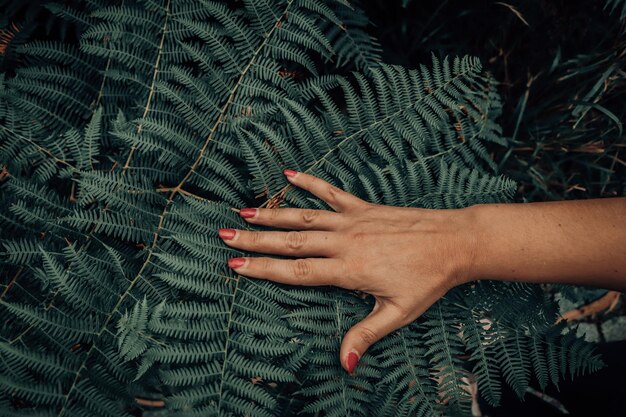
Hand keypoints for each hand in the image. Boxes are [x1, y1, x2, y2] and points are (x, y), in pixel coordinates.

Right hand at [218, 170, 478, 372]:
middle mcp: (344, 242)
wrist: (454, 242)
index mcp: (348, 269)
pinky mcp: (363, 207)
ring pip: (304, 216)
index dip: (264, 270)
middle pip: (291, 241)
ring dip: (273, 214)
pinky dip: (309, 183)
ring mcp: (352, 221)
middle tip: (226, 236)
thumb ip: (366, 334)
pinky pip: (331, 192)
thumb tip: (344, 363)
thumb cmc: (428, 279)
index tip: (236, 266)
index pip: (296, 271)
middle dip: (256, 240)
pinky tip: (289, 175)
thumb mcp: (398, 313)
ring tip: (245, 211)